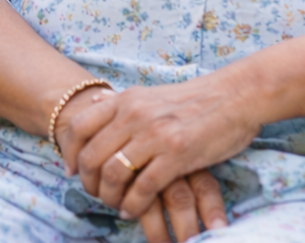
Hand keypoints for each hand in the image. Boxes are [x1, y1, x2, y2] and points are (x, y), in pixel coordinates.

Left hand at [52, 87, 226, 241]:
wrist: (235, 96)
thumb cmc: (194, 99)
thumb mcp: (150, 93)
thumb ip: (122, 102)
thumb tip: (93, 99)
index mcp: (125, 100)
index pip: (80, 126)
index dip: (69, 151)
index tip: (71, 170)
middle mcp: (134, 114)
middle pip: (92, 154)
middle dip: (88, 181)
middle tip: (94, 195)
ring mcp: (155, 134)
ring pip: (114, 173)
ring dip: (109, 196)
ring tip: (115, 206)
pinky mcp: (177, 154)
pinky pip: (143, 187)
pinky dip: (133, 204)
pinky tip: (132, 211)